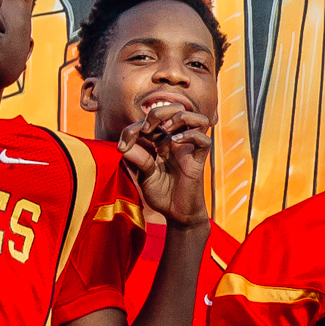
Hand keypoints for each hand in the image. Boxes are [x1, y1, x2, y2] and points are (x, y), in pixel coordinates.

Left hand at [116, 103, 212, 227]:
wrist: (178, 215)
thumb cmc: (162, 195)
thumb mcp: (144, 178)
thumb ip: (138, 161)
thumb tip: (124, 147)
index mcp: (160, 143)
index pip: (149, 124)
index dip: (132, 129)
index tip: (121, 147)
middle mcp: (176, 142)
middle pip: (175, 110)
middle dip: (158, 112)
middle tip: (147, 128)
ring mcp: (188, 149)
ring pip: (196, 118)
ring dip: (179, 117)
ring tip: (166, 129)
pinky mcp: (198, 160)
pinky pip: (203, 140)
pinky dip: (190, 135)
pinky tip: (175, 142)